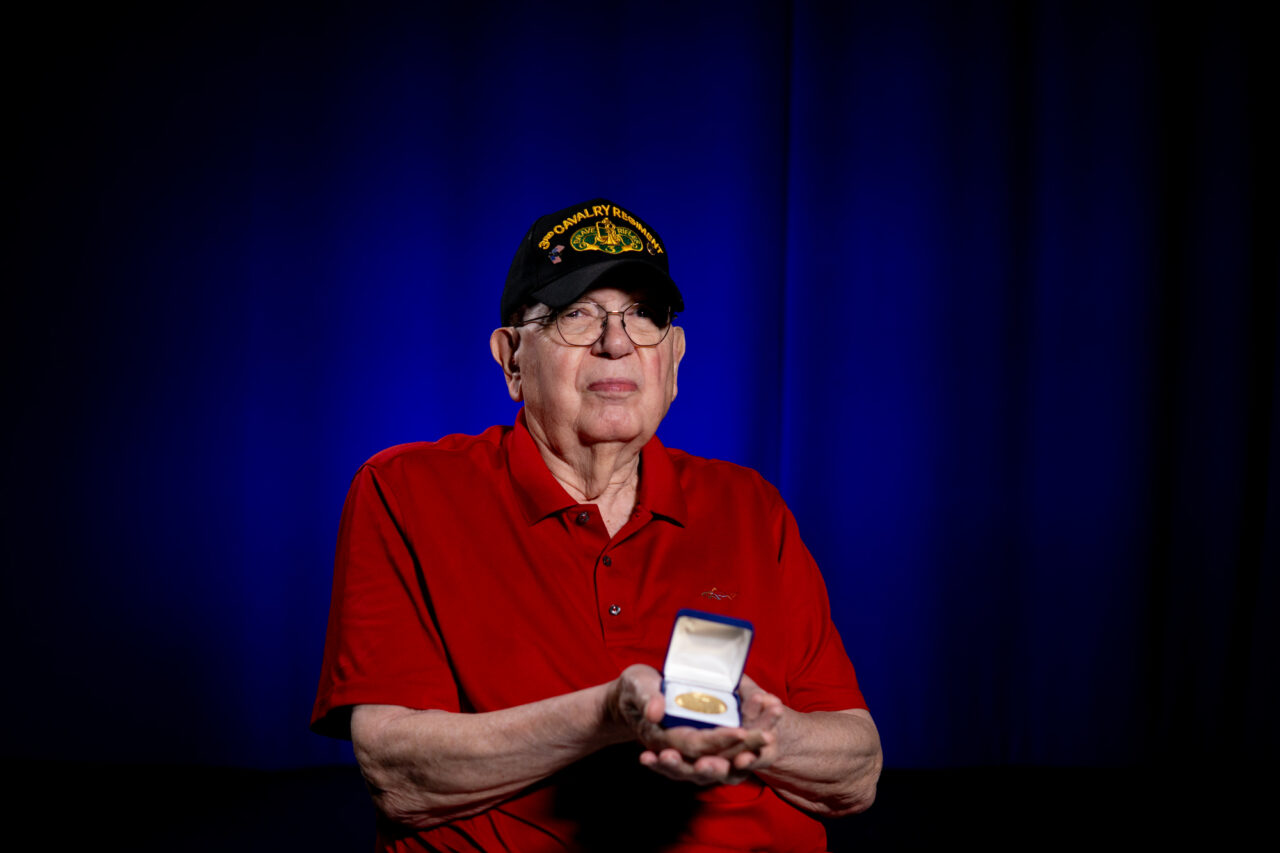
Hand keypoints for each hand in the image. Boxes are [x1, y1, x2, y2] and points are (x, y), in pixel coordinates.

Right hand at [608, 665, 778, 785]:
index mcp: (663, 739)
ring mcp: (694, 751)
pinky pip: (728, 752)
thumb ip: (646, 697)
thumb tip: (655, 711)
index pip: (694, 745)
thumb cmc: (636, 689)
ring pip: (725, 759)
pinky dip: (747, 743)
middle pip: (715, 757)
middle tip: (767, 736)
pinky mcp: (704, 744)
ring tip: (771, 734)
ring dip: (749, 748)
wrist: (634, 698)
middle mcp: (681, 751)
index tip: (740, 731)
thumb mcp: (636, 686)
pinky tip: (767, 729)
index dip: (717, 740)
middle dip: (743, 748)